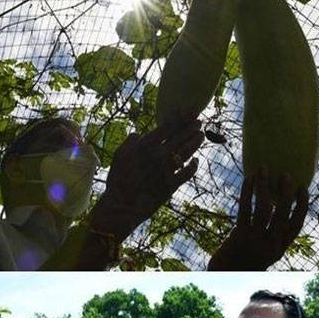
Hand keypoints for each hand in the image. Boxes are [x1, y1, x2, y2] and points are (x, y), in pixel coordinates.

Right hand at [90, 119, 202, 239]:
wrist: (122, 206)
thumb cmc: (117, 180)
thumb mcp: (117, 157)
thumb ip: (130, 142)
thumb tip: (139, 134)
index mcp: (146, 146)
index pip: (168, 127)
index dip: (180, 117)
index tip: (189, 110)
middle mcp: (159, 155)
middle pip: (181, 137)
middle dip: (192, 127)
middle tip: (199, 121)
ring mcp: (168, 170)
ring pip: (187, 151)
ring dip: (196, 142)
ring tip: (201, 135)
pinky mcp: (173, 184)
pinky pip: (188, 172)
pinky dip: (193, 165)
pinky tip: (195, 160)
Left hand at [207, 166, 307, 269]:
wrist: (224, 276)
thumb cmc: (243, 259)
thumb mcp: (263, 250)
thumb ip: (270, 234)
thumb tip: (273, 207)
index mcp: (280, 247)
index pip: (296, 224)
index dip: (301, 205)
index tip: (302, 188)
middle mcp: (270, 244)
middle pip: (282, 215)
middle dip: (285, 193)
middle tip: (286, 174)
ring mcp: (255, 240)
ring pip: (264, 209)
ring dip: (264, 187)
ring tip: (264, 169)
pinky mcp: (239, 235)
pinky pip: (245, 209)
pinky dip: (247, 192)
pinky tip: (248, 179)